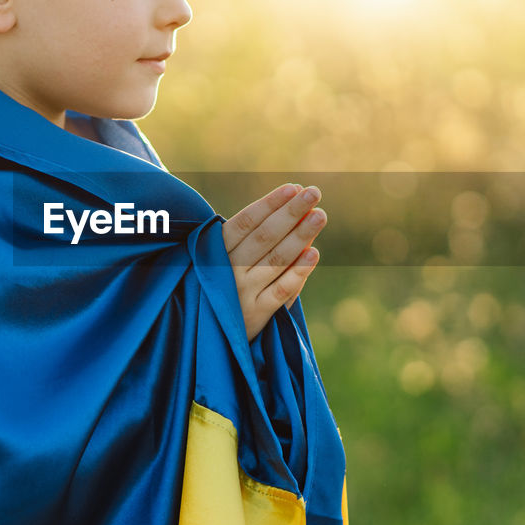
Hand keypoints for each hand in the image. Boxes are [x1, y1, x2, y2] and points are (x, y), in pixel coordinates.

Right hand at [222, 184, 326, 340]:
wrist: (204, 337)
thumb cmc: (220, 287)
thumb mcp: (224, 260)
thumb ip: (255, 238)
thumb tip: (296, 209)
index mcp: (216, 252)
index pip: (246, 222)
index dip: (270, 204)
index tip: (293, 188)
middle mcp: (227, 270)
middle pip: (264, 237)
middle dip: (290, 213)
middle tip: (314, 193)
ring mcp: (241, 293)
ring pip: (275, 260)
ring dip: (299, 236)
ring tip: (320, 216)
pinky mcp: (255, 315)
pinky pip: (280, 292)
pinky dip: (296, 273)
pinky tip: (313, 254)